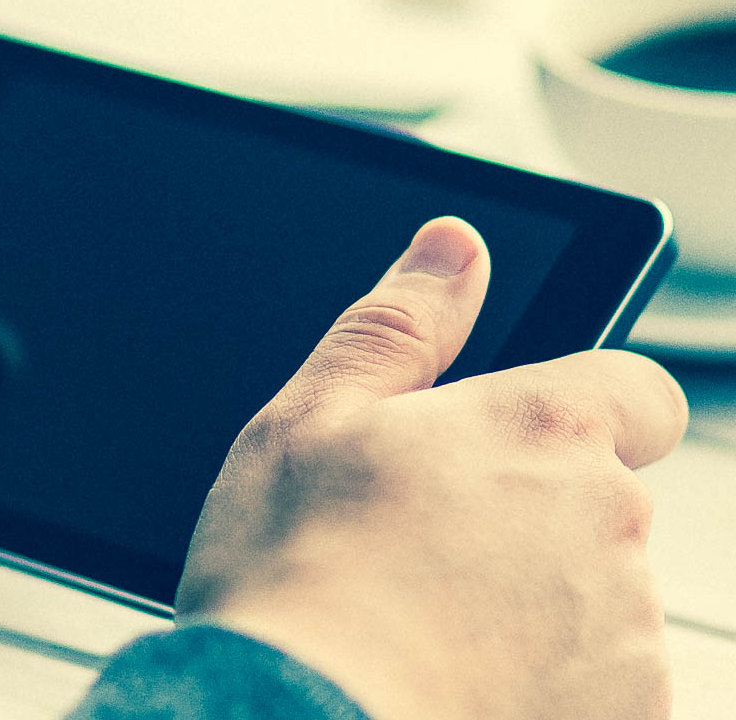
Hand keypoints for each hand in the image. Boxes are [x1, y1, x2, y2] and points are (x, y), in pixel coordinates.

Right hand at [176, 218, 687, 719]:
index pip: (634, 391)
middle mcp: (607, 523)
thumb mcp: (310, 421)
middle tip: (426, 555)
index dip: (582, 414)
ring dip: (536, 605)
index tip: (514, 450)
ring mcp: (623, 632)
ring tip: (428, 630)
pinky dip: (544, 684)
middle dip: (534, 519)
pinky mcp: (622, 717)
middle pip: (604, 503)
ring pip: (598, 598)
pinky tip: (455, 685)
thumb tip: (453, 248)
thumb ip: (397, 325)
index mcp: (541, 428)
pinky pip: (599, 684)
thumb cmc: (294, 582)